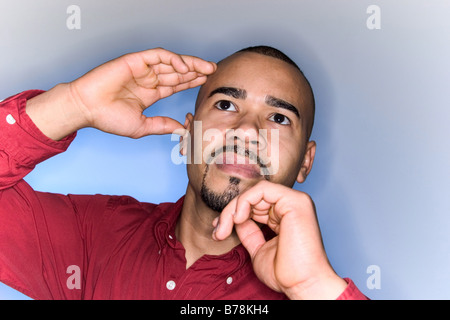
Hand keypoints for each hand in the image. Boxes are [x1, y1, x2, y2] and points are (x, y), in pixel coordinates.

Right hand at [26, 48, 215, 139]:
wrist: (86, 109)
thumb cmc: (108, 118)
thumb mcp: (142, 126)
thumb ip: (163, 126)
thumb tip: (182, 130)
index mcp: (150, 92)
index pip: (175, 84)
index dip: (191, 82)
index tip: (206, 82)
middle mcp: (148, 79)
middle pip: (177, 72)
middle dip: (195, 71)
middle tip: (212, 71)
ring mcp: (142, 69)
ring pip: (171, 62)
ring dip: (189, 64)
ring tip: (206, 67)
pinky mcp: (135, 60)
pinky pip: (158, 55)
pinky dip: (172, 59)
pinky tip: (184, 66)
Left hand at [212, 180, 347, 299]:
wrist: (302, 285)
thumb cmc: (286, 273)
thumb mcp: (258, 248)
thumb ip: (249, 231)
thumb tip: (234, 219)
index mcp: (285, 216)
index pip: (255, 205)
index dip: (233, 214)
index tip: (219, 231)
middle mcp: (290, 206)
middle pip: (252, 197)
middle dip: (229, 212)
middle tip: (219, 231)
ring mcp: (294, 201)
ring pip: (254, 192)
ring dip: (233, 208)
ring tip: (225, 228)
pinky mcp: (295, 201)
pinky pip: (262, 189)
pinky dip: (245, 201)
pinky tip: (238, 218)